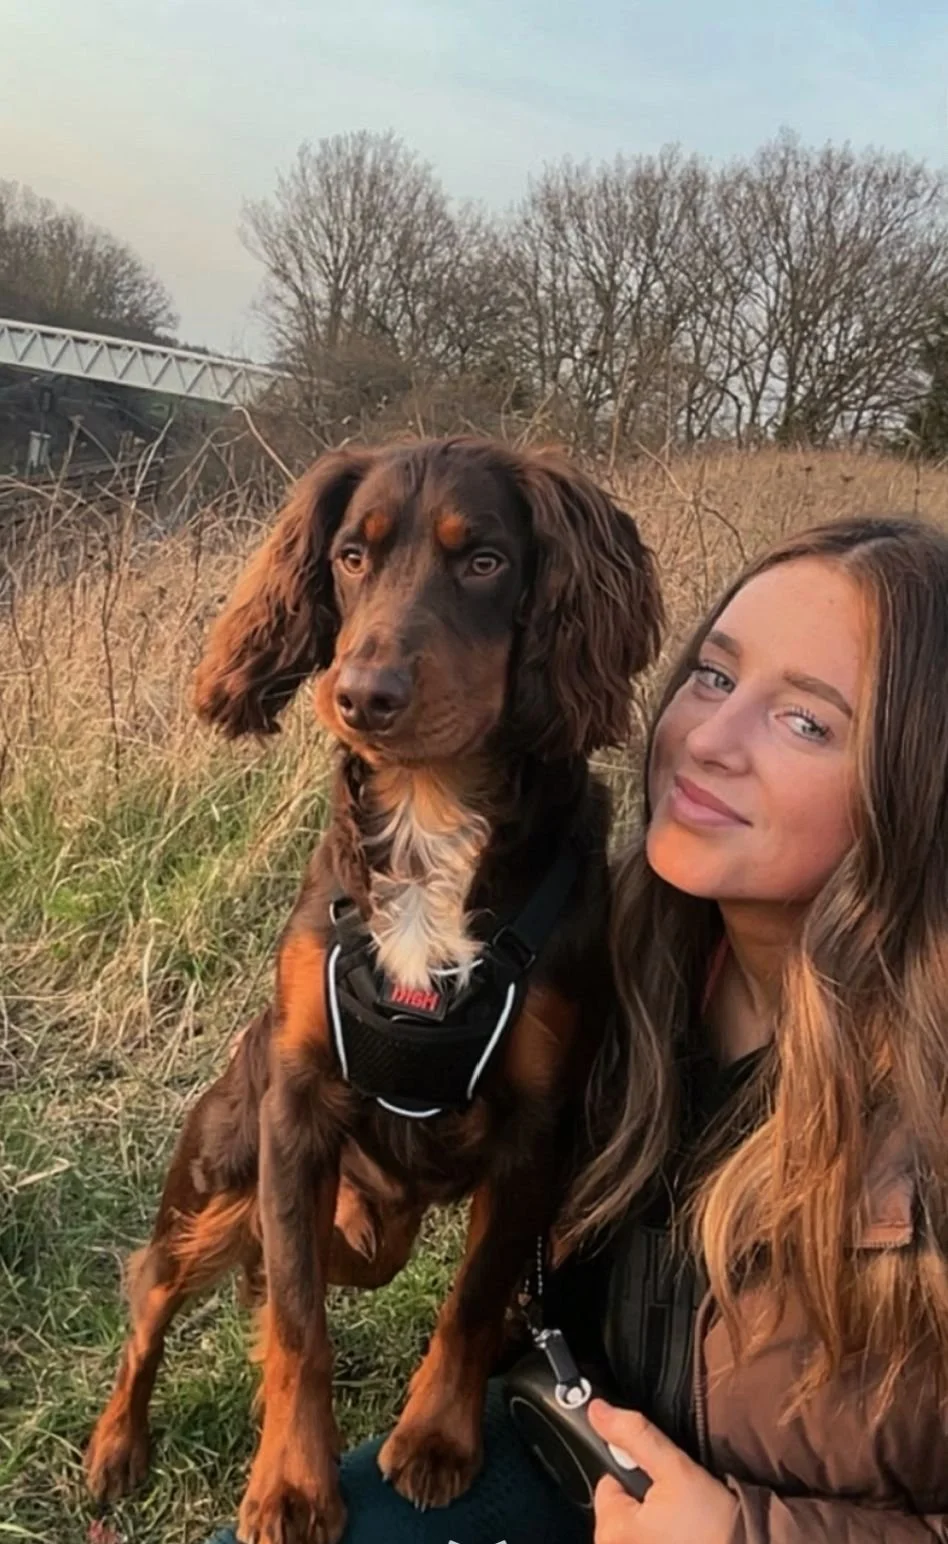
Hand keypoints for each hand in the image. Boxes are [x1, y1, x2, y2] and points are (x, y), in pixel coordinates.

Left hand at [588, 1399, 738, 1543]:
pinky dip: (662, 1538)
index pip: (607, 1483)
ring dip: (654, 1521)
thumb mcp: (675, 1468)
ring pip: (635, 1527)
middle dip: (644, 1499)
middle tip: (678, 1504)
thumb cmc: (714, 1522)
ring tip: (685, 1523)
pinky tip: (685, 1538)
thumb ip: (634, 1435)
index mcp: (611, 1531)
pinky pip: (648, 1541)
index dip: (635, 1474)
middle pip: (620, 1506)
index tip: (662, 1481)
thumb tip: (597, 1410)